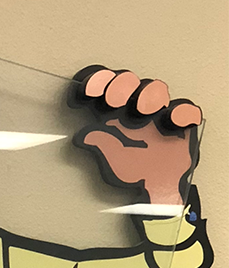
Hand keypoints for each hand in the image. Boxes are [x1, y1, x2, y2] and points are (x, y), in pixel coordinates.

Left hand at [71, 66, 201, 205]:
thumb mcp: (110, 156)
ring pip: (156, 89)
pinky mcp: (180, 121)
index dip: (98, 83)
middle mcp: (135, 106)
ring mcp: (158, 111)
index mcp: (115, 110)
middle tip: (115, 99)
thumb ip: (99, 142)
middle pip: (130, 82)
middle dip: (122, 86)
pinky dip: (181, 113)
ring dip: (148, 95)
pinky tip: (173, 120)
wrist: (157, 185)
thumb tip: (82, 137)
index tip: (90, 92)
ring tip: (144, 111)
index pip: (106, 87)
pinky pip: (185, 111)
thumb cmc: (131, 169)